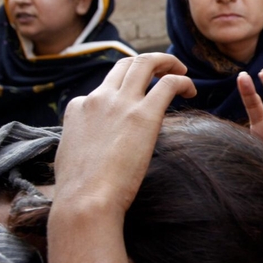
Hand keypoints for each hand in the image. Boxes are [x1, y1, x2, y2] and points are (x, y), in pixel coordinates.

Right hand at [53, 53, 196, 218]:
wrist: (85, 200)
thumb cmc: (80, 190)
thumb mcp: (71, 155)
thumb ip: (84, 140)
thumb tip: (94, 145)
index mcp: (79, 107)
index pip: (104, 86)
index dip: (124, 90)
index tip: (138, 103)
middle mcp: (99, 98)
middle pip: (127, 63)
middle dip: (149, 61)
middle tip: (166, 70)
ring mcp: (121, 103)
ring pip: (146, 62)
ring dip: (167, 62)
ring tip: (182, 72)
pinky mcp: (144, 114)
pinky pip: (169, 83)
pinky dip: (183, 81)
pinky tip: (191, 92)